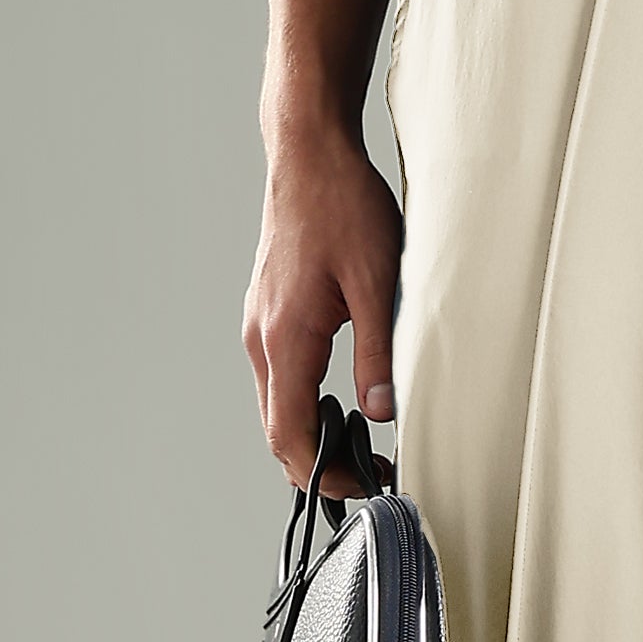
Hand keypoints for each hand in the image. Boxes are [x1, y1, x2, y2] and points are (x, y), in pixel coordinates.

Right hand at [243, 119, 402, 480]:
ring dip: (312, 433)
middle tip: (368, 476)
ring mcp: (260, 324)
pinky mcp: (269, 311)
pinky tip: (342, 400)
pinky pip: (281, 374)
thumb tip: (382, 412)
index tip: (360, 487)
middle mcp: (261, 338)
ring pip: (277, 402)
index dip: (322, 472)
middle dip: (318, 462)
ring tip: (361, 446)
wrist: (310, 154)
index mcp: (284, 338)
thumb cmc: (343, 206)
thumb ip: (379, 353)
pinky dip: (306, 402)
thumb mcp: (379, 282)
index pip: (289, 434)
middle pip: (278, 427)